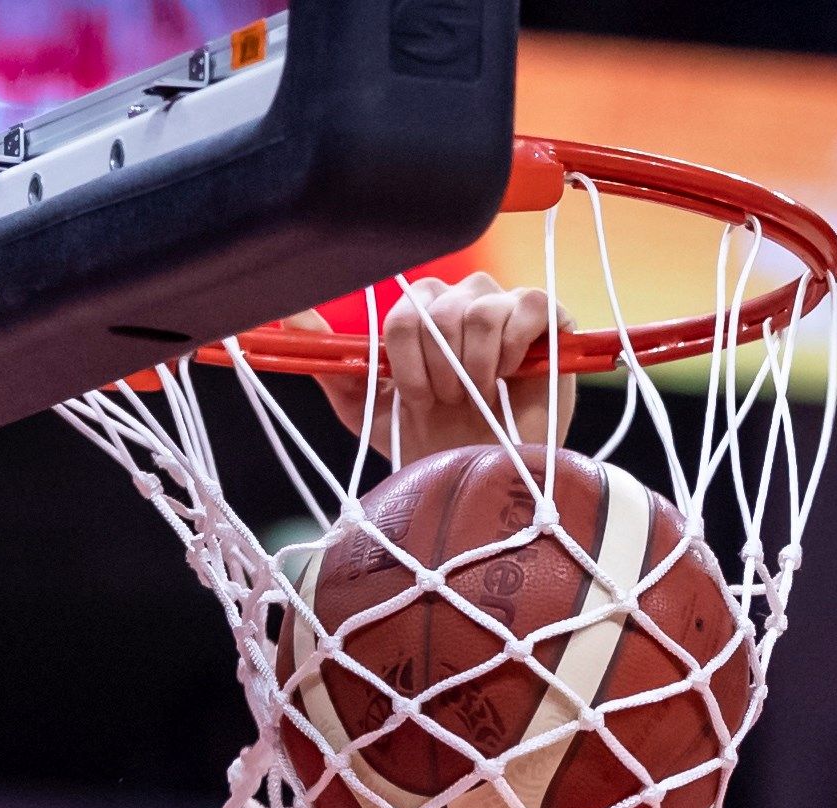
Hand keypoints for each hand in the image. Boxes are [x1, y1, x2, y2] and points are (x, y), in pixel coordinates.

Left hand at [292, 273, 577, 471]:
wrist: (486, 478)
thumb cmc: (432, 442)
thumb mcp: (369, 408)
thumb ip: (334, 365)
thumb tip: (285, 321)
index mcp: (424, 312)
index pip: (405, 311)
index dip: (406, 361)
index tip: (416, 398)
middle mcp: (464, 299)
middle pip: (439, 307)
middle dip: (438, 369)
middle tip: (450, 403)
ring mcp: (508, 305)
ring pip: (478, 309)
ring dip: (473, 367)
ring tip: (480, 398)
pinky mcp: (550, 319)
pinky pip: (526, 305)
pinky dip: (511, 347)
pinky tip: (511, 375)